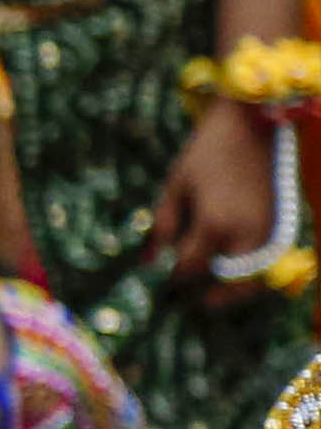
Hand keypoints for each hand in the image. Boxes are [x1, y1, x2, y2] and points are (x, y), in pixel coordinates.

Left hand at [153, 100, 283, 284]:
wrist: (252, 124)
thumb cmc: (206, 152)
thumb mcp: (174, 186)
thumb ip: (161, 226)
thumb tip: (146, 262)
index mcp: (213, 223)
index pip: (190, 268)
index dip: (175, 278)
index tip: (165, 281)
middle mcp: (245, 232)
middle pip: (230, 282)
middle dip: (213, 295)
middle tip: (197, 304)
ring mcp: (268, 229)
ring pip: (256, 276)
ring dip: (238, 290)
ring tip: (217, 297)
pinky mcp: (281, 222)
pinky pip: (270, 260)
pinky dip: (256, 274)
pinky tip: (238, 274)